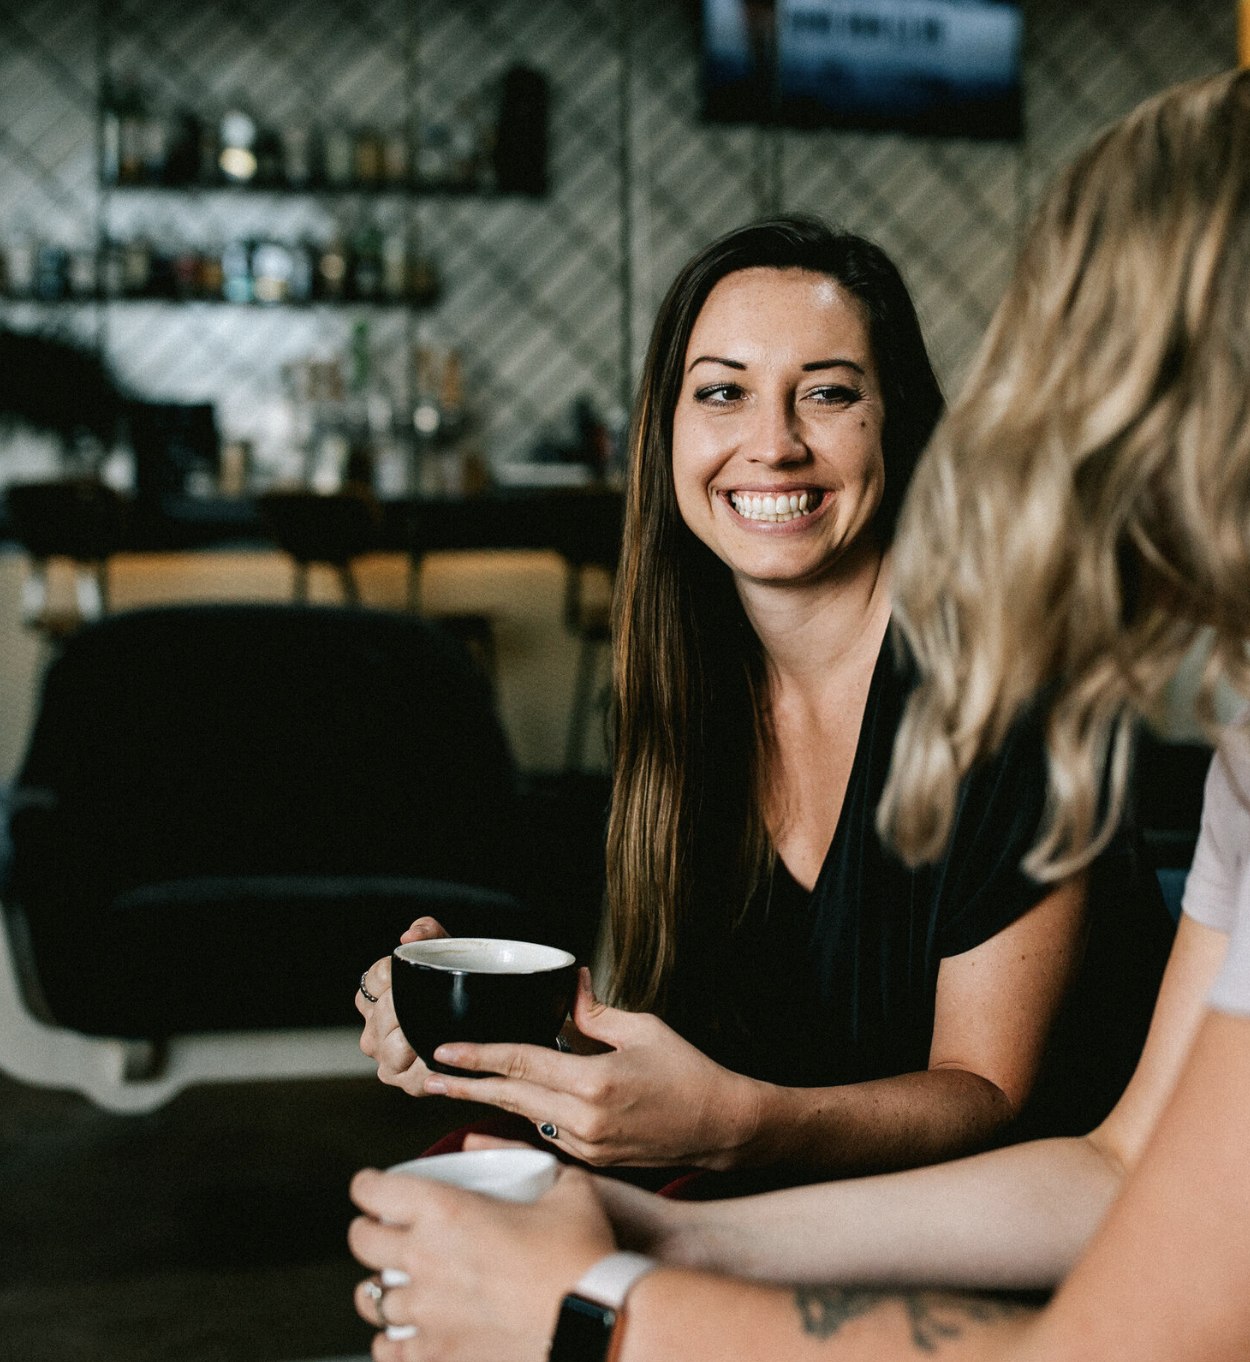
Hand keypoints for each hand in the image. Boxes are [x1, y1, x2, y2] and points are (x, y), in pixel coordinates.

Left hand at [349, 1163, 613, 1361]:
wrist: (595, 1323)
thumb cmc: (582, 1257)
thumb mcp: (570, 1190)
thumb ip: (546, 1170)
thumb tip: (532, 1163)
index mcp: (447, 1210)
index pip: (377, 1190)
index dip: (369, 1185)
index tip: (371, 1186)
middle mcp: (426, 1258)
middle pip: (362, 1241)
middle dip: (367, 1231)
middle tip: (378, 1229)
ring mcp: (427, 1312)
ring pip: (372, 1299)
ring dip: (377, 1288)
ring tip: (389, 1285)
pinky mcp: (438, 1356)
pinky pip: (389, 1350)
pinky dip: (390, 1341)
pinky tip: (400, 1335)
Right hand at [356, 916, 448, 1095]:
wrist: (484, 1017)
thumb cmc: (455, 983)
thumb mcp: (444, 951)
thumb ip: (428, 932)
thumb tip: (410, 936)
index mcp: (373, 996)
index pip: (377, 978)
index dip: (398, 975)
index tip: (419, 973)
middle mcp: (373, 1030)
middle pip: (385, 1014)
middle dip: (410, 1006)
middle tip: (436, 1002)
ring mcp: (386, 1058)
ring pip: (394, 1048)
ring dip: (416, 1038)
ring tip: (437, 1029)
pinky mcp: (405, 1081)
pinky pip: (413, 1078)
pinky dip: (428, 1069)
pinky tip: (442, 1059)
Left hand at [422, 969, 763, 1168]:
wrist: (722, 1127)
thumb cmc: (690, 1074)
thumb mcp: (644, 1030)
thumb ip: (598, 1013)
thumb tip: (571, 986)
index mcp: (594, 1082)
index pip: (522, 1063)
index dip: (478, 1056)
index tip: (445, 1051)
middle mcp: (585, 1120)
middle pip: (511, 1097)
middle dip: (466, 1084)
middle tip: (427, 1075)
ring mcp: (588, 1145)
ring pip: (524, 1119)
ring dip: (488, 1102)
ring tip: (453, 1088)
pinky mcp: (593, 1159)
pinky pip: (545, 1136)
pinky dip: (518, 1123)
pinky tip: (493, 1120)